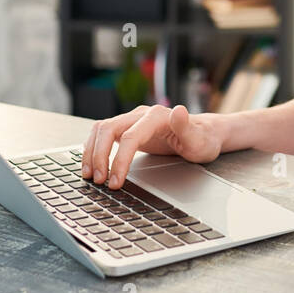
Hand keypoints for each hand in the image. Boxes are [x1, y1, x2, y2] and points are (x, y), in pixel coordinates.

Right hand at [81, 104, 223, 189]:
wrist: (203, 134)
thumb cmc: (202, 140)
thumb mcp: (199, 139)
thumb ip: (187, 126)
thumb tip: (179, 110)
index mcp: (156, 117)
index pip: (129, 137)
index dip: (119, 160)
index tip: (115, 182)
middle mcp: (141, 115)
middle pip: (108, 129)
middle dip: (98, 156)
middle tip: (98, 181)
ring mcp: (133, 120)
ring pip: (101, 130)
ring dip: (91, 152)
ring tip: (90, 176)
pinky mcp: (128, 128)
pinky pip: (104, 134)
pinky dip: (94, 148)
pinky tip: (92, 165)